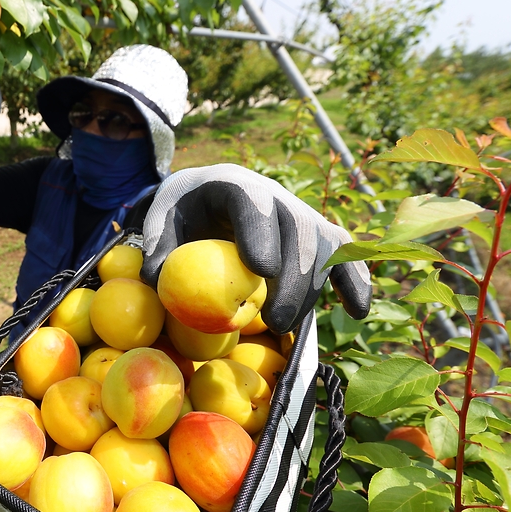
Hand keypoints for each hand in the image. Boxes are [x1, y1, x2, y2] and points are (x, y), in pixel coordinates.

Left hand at [140, 164, 371, 333]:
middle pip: (298, 231)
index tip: (261, 270)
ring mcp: (301, 213)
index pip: (254, 204)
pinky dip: (354, 280)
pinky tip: (356, 311)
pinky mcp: (318, 234)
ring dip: (312, 289)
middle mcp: (276, 195)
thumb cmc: (182, 211)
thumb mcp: (160, 220)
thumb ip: (156, 247)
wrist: (209, 194)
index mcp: (234, 185)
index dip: (261, 234)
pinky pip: (345, 255)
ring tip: (286, 326)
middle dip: (292, 278)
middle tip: (275, 321)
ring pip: (324, 247)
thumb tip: (154, 280)